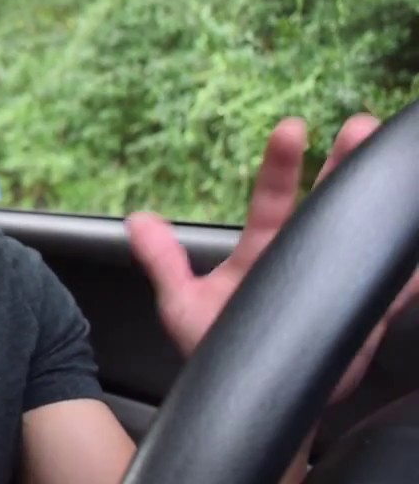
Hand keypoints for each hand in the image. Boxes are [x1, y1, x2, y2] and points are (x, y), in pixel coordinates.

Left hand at [128, 113, 418, 403]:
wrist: (246, 399)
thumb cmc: (217, 351)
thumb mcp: (182, 306)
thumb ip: (163, 263)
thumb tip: (136, 220)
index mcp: (262, 252)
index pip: (273, 200)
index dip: (282, 166)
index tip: (291, 128)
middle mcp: (301, 261)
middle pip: (327, 206)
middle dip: (345, 167)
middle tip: (362, 128)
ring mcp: (331, 287)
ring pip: (360, 240)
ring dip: (380, 211)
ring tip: (397, 177)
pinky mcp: (357, 320)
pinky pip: (389, 296)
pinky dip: (406, 279)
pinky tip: (416, 263)